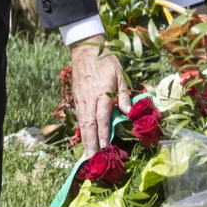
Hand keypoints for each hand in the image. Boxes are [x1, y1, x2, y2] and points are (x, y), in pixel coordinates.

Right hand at [69, 36, 130, 154]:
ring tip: (87, 152)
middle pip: (89, 123)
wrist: (85, 50)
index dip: (102, 132)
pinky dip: (81, 128)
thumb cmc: (106, 61)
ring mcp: (81, 98)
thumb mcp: (120, 75)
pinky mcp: (76, 97)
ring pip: (82, 121)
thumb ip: (124, 95)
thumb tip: (129, 113)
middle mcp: (90, 97)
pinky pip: (79, 116)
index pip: (102, 116)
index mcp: (102, 92)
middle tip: (92, 156)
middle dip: (90, 141)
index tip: (104, 146)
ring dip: (84, 138)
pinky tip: (83, 137)